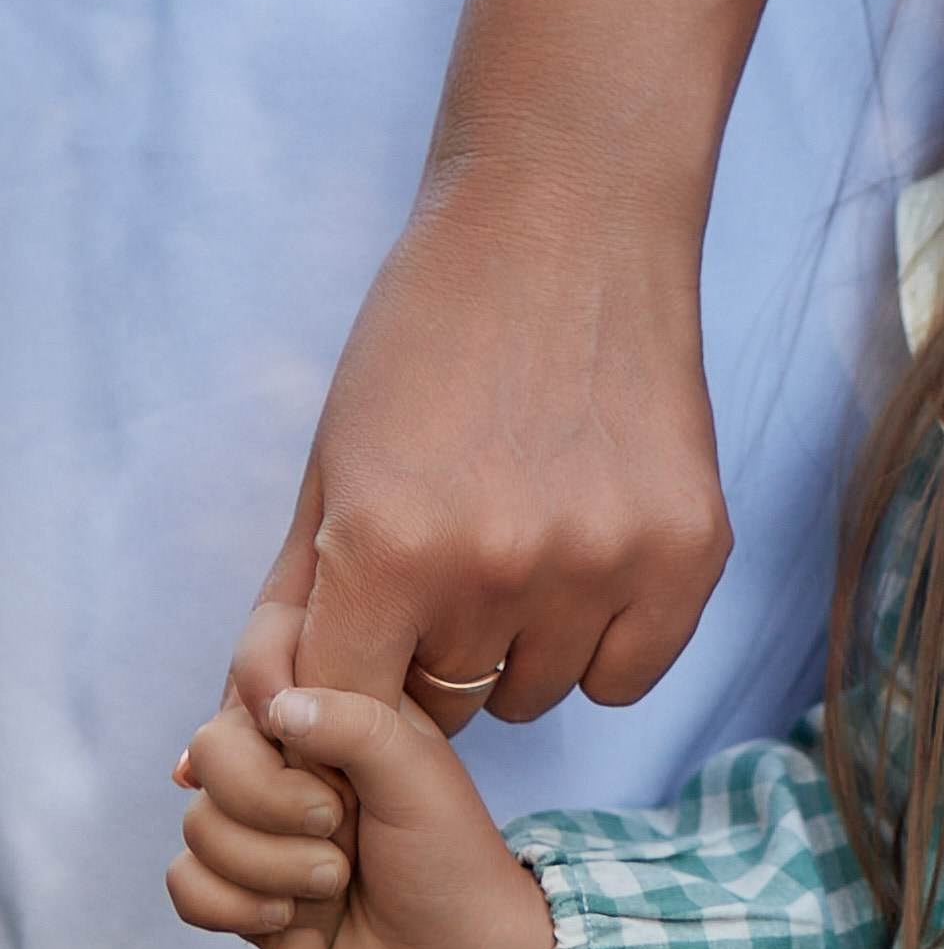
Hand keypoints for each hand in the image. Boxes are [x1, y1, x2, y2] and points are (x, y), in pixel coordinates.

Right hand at [169, 688, 557, 948]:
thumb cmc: (447, 857)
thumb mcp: (415, 774)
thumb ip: (353, 724)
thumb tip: (277, 706)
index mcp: (331, 712)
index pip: (254, 681)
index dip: (278, 735)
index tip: (335, 781)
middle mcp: (284, 761)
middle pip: (210, 754)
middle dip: (272, 807)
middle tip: (337, 831)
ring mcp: (256, 825)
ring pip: (198, 826)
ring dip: (270, 869)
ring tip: (334, 886)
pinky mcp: (237, 887)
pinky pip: (185, 885)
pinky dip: (236, 909)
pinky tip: (293, 925)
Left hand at [230, 165, 731, 745]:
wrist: (569, 216)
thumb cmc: (431, 331)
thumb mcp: (333, 460)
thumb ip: (296, 603)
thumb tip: (247, 732)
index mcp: (389, 548)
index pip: (344, 715)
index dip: (346, 683)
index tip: (363, 640)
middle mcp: (499, 569)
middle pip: (444, 707)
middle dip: (432, 651)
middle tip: (453, 544)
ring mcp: (606, 562)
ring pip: (534, 695)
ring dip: (519, 644)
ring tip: (526, 528)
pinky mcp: (692, 549)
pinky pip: (627, 675)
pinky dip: (605, 640)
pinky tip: (590, 551)